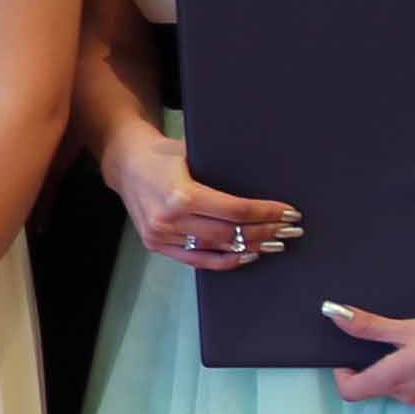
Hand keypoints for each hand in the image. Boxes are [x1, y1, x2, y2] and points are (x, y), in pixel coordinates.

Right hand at [117, 137, 299, 273]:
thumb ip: (220, 174)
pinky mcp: (156, 245)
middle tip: (290, 230)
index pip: (235, 211)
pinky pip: (198, 260)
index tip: (288, 212)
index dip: (266, 213)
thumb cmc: (161, 154)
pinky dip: (226, 260)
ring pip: (218, 249)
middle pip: (231, 234)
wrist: (124, 163)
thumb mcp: (192, 153)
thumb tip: (261, 189)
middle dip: (266, 232)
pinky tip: (248, 254)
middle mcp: (170, 220)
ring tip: (276, 243)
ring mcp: (161, 236)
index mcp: (180, 195)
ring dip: (252, 247)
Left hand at [322, 299, 414, 413]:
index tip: (347, 360)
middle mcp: (412, 398)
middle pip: (382, 388)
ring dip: (407, 374)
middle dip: (380, 368)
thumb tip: (332, 313)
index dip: (343, 376)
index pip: (351, 392)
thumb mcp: (408, 327)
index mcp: (395, 379)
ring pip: (408, 391)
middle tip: (393, 345)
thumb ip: (368, 326)